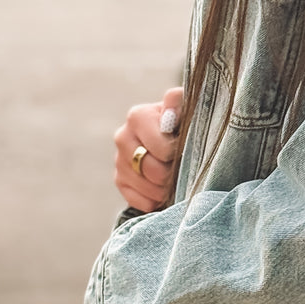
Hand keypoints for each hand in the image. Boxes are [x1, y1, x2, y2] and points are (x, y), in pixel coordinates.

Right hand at [113, 87, 182, 212]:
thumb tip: (171, 104)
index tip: (184, 149)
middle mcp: (123, 137)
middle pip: (152, 170)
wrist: (175, 134)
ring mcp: (119, 160)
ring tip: (177, 179)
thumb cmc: (183, 120)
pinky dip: (155, 201)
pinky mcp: (119, 181)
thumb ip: (179, 102)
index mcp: (138, 116)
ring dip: (166, 189)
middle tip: (183, 168)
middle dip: (172, 173)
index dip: (176, 153)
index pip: (161, 147)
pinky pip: (139, 201)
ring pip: (147, 187)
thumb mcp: (185, 107)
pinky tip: (164, 191)